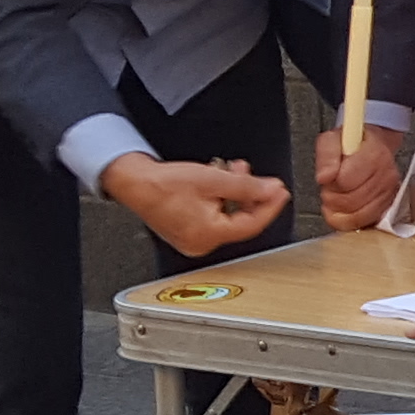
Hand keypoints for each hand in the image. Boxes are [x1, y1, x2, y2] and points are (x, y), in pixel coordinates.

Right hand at [100, 153, 287, 252]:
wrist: (134, 181)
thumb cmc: (163, 184)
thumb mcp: (213, 179)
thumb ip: (247, 186)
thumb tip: (271, 190)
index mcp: (208, 235)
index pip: (251, 225)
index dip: (270, 207)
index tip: (281, 192)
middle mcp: (201, 243)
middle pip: (240, 220)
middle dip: (251, 196)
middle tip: (262, 179)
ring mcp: (193, 239)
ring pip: (228, 216)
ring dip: (236, 193)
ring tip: (236, 172)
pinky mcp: (187, 231)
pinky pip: (214, 216)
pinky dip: (222, 199)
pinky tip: (221, 182)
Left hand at [313, 125, 403, 232]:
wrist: (372, 147)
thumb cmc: (351, 144)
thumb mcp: (332, 140)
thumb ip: (326, 156)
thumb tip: (324, 178)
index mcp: (374, 154)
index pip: (346, 181)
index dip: (331, 183)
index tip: (329, 177)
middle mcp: (386, 175)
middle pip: (351, 201)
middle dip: (333, 199)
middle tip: (329, 189)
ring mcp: (389, 192)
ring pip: (359, 216)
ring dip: (340, 211)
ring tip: (337, 198)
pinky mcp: (389, 205)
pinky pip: (366, 222)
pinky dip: (350, 221)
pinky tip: (344, 211)